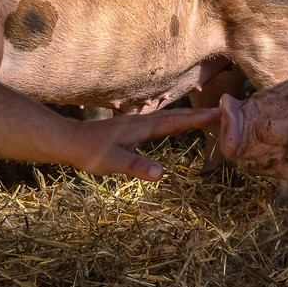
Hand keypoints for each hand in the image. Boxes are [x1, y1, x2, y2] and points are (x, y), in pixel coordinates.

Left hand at [69, 106, 221, 180]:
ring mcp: (134, 124)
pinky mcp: (127, 130)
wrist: (67, 141)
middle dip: (197, 116)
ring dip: (184, 119)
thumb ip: (137, 166)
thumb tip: (161, 173)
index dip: (198, 120)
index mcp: (142, 128)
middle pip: (174, 117)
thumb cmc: (89, 152)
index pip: (176, 123)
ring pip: (165, 119)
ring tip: (201, 119)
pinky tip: (168, 129)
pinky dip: (170, 124)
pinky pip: (156, 124)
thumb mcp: (114, 162)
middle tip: (220, 113)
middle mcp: (140, 122)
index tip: (219, 114)